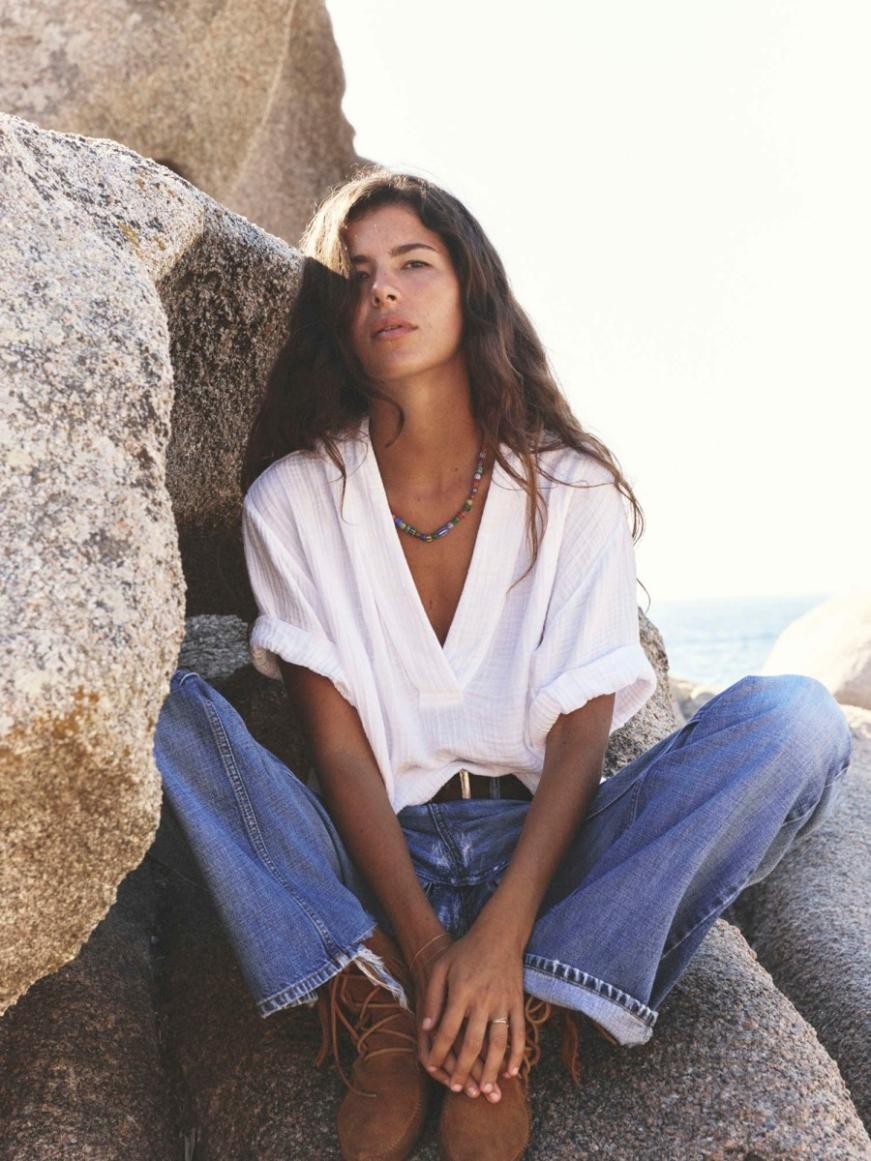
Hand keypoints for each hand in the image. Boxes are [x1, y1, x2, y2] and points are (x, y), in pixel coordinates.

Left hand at [418, 924, 525, 1101]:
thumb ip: (432, 997)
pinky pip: (519, 1034)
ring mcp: (503, 1003)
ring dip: (492, 1070)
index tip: (432, 1066)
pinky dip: (517, 1055)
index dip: (438, 1051)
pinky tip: (511, 1072)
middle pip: (472, 1044)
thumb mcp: (441, 967)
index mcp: (461, 992)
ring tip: (486, 1090)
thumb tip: (426, 1027)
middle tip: (458, 1089)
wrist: (498, 935)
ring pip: (498, 1044)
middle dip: (464, 1070)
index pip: (447, 1030)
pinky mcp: (518, 1003)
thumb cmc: (464, 951)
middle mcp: (483, 1000)